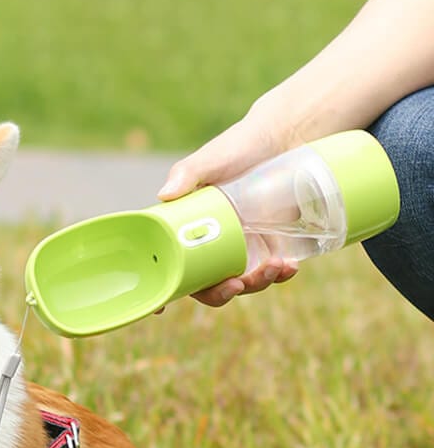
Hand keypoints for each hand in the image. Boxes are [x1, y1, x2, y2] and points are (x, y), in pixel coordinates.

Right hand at [157, 103, 302, 306]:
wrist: (284, 138)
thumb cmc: (238, 146)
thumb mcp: (210, 159)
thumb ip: (187, 174)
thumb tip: (165, 194)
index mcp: (186, 230)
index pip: (168, 265)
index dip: (162, 290)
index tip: (158, 309)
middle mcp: (209, 245)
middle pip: (205, 286)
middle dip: (219, 294)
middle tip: (235, 284)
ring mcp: (240, 249)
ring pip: (240, 283)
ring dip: (255, 285)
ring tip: (275, 267)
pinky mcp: (269, 246)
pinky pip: (270, 273)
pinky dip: (280, 275)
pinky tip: (289, 267)